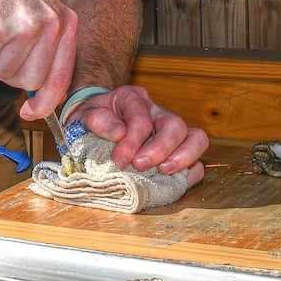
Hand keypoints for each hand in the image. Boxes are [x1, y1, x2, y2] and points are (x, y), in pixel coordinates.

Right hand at [0, 0, 79, 103]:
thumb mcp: (42, 11)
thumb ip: (49, 48)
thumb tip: (44, 93)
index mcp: (66, 22)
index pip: (61, 77)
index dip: (45, 102)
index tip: (31, 113)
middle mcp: (49, 26)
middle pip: (30, 81)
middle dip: (11, 73)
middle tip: (2, 48)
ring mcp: (22, 28)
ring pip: (4, 74)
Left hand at [61, 85, 208, 185]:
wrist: (95, 123)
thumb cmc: (92, 120)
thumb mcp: (84, 114)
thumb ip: (97, 120)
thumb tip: (119, 133)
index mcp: (133, 99)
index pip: (141, 118)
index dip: (132, 141)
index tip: (119, 160)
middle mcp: (157, 112)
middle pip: (175, 124)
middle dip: (160, 148)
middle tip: (140, 165)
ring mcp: (171, 130)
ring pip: (196, 137)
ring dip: (184, 157)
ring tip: (164, 172)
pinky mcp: (178, 149)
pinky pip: (196, 158)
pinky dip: (192, 170)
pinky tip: (176, 181)